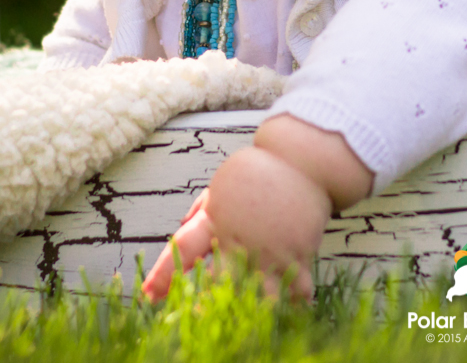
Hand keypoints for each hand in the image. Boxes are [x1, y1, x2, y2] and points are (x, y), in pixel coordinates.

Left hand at [141, 146, 331, 301]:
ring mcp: (269, 249)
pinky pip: (297, 289)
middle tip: (197, 319)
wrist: (301, 160)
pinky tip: (292, 314)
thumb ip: (202, 206)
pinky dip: (296, 305)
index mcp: (218, 219)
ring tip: (247, 323)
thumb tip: (182, 224)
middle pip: (218, 281)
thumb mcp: (223, 181)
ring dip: (251, 309)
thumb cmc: (260, 167)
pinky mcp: (297, 253)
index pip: (184, 248)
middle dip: (207, 303)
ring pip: (257, 293)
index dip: (164, 273)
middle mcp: (240, 239)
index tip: (149, 294)